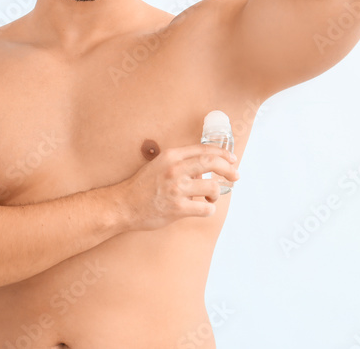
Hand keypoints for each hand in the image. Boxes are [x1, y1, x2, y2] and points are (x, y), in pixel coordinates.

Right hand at [116, 143, 239, 231]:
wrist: (124, 204)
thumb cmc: (141, 186)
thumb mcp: (158, 165)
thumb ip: (179, 164)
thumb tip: (203, 169)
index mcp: (171, 156)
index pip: (203, 149)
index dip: (222, 153)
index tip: (232, 159)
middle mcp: (174, 169)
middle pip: (211, 163)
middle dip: (228, 169)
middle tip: (235, 175)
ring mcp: (176, 189)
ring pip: (212, 187)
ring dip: (216, 194)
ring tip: (210, 197)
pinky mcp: (177, 208)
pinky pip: (206, 208)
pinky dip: (209, 209)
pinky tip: (202, 208)